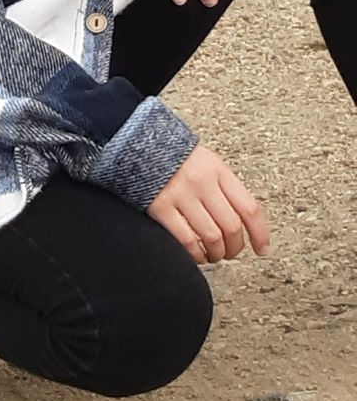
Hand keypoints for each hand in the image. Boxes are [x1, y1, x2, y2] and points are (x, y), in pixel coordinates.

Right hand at [148, 144, 269, 263]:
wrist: (139, 146)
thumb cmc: (177, 159)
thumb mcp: (208, 163)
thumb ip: (226, 188)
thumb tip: (246, 223)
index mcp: (218, 170)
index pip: (249, 208)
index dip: (260, 234)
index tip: (262, 249)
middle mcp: (202, 182)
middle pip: (231, 227)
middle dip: (235, 248)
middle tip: (230, 253)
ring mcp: (180, 194)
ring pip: (211, 237)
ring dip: (216, 254)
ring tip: (214, 255)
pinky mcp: (160, 207)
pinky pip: (186, 240)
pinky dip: (196, 254)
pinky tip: (197, 254)